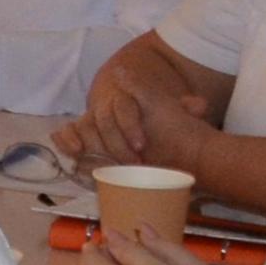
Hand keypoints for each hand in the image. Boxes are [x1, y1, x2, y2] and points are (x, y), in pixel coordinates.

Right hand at [63, 71, 188, 179]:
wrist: (131, 110)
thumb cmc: (155, 114)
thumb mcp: (171, 109)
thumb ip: (185, 106)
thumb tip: (199, 105)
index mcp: (126, 97)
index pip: (125, 107)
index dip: (131, 126)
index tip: (142, 146)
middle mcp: (105, 105)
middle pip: (105, 122)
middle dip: (116, 145)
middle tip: (132, 165)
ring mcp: (90, 117)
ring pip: (85, 126)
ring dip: (92, 146)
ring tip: (104, 167)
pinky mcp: (80, 131)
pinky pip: (67, 132)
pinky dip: (66, 140)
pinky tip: (73, 152)